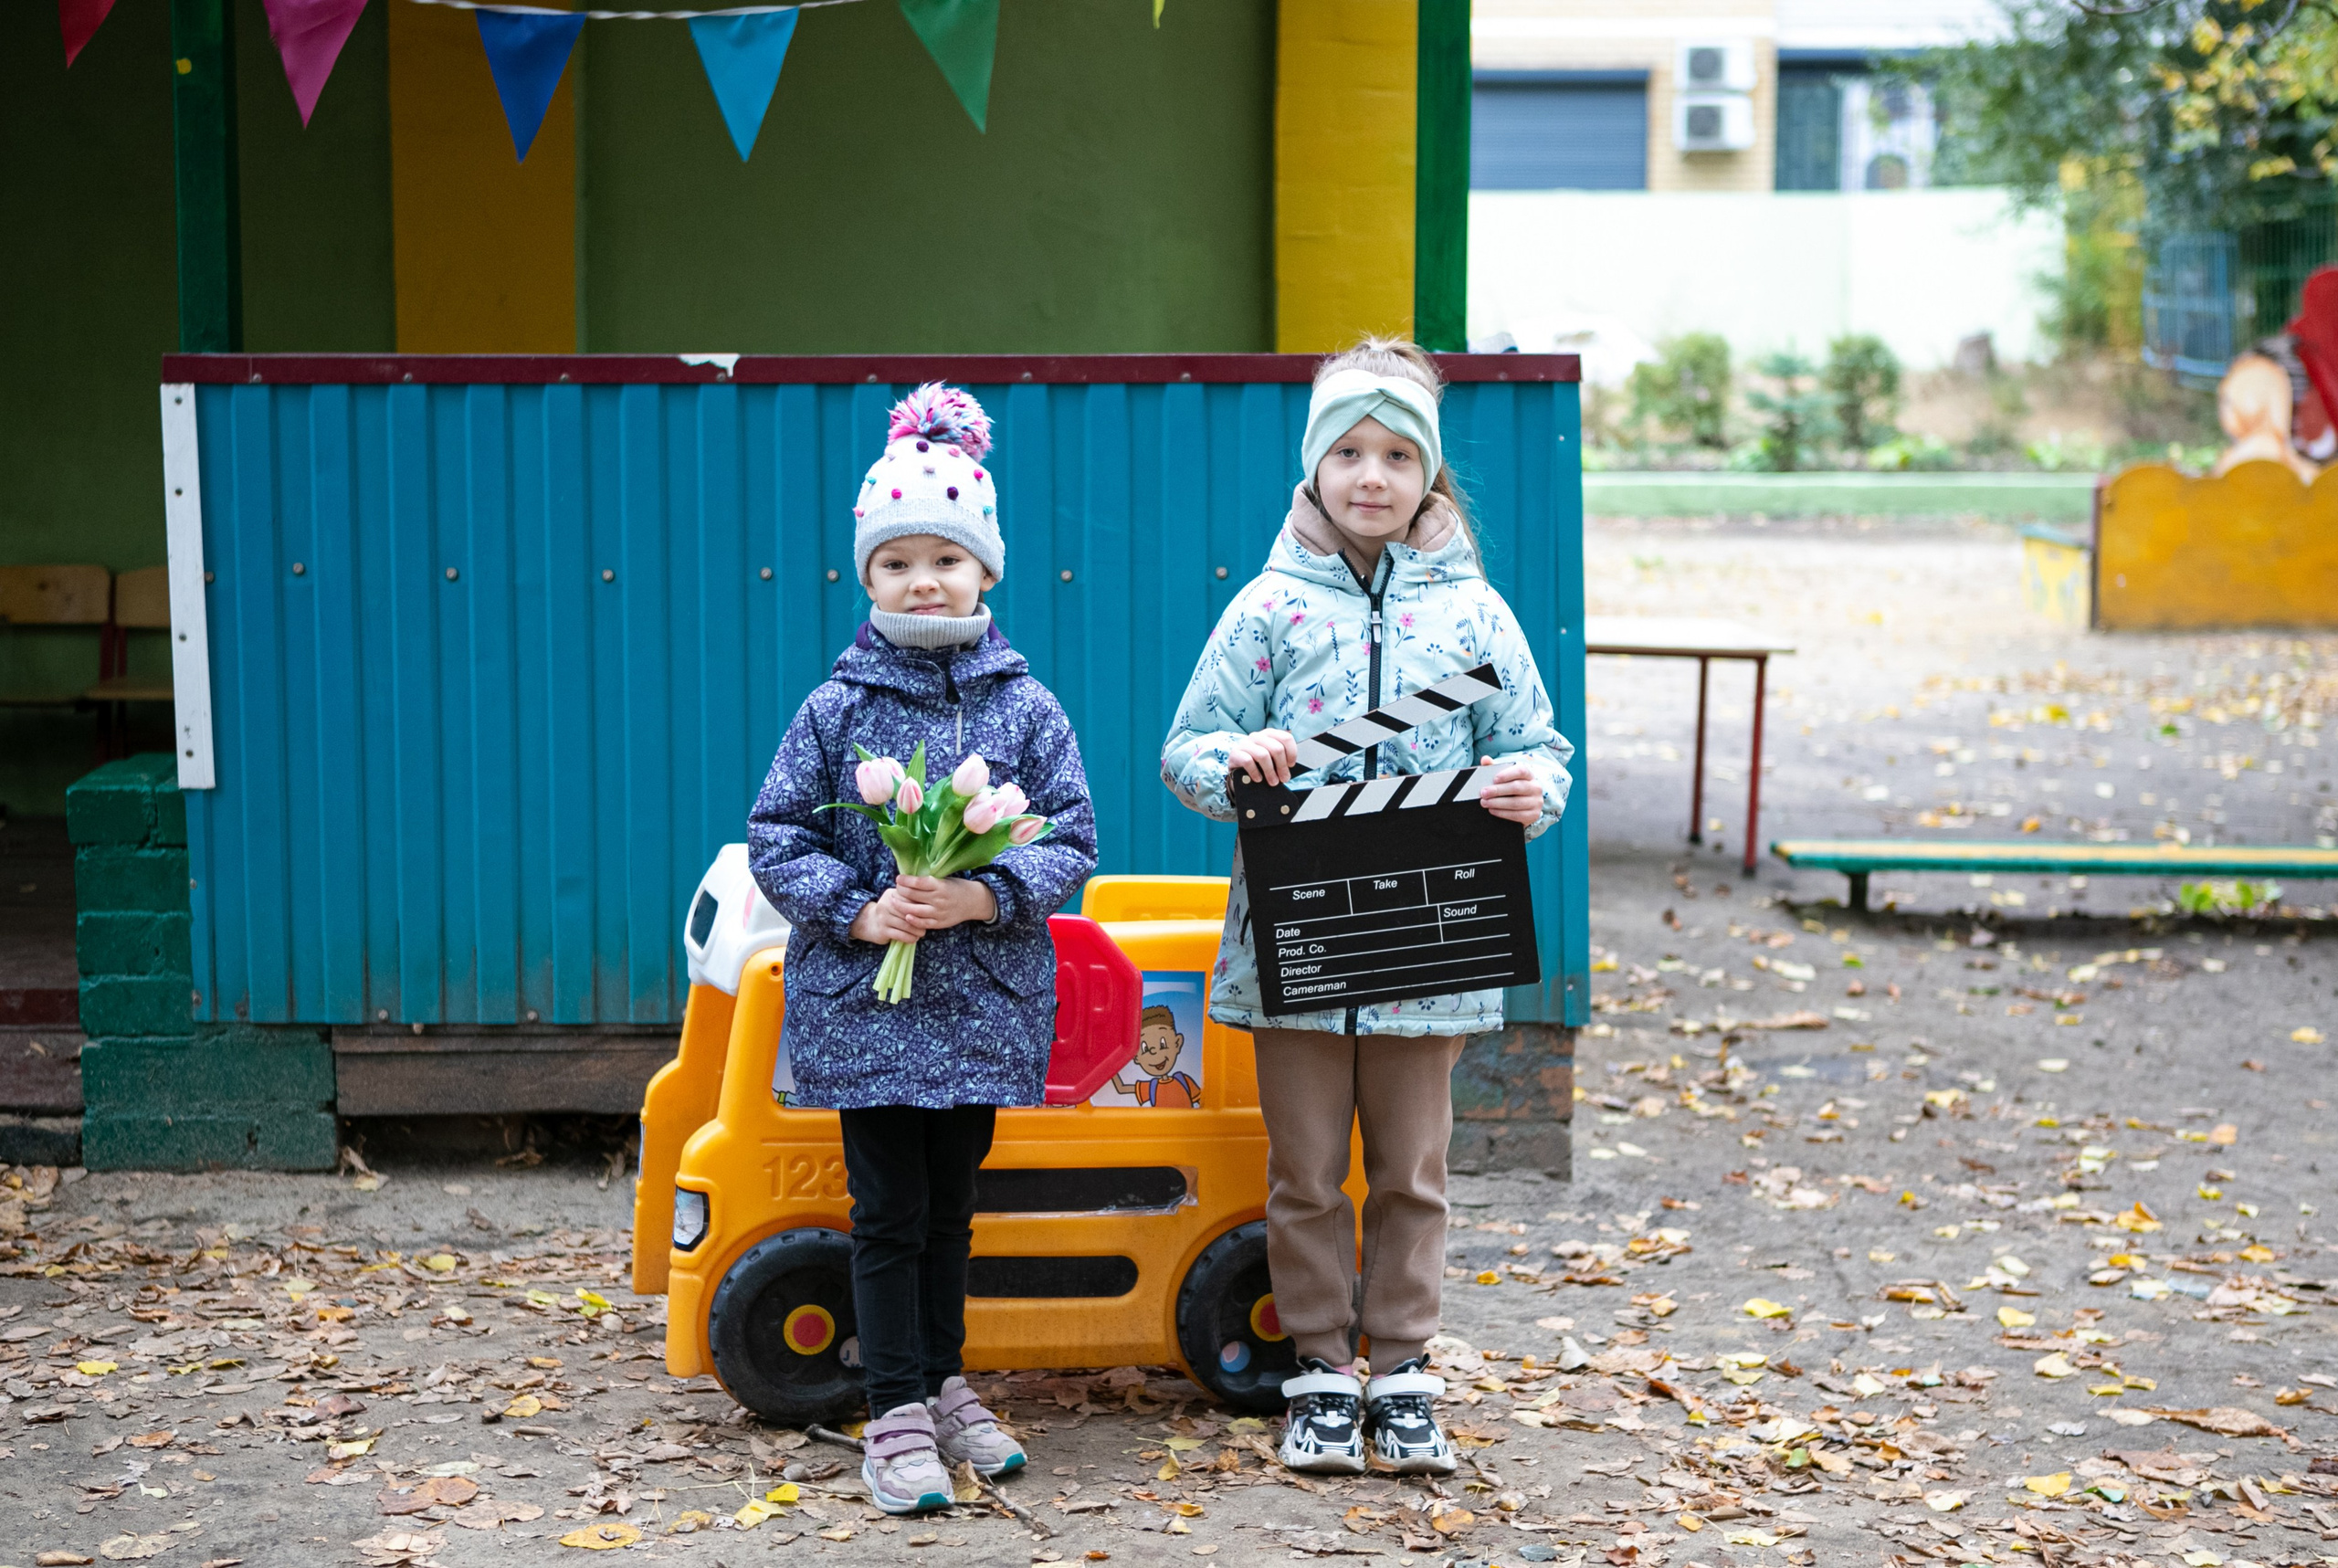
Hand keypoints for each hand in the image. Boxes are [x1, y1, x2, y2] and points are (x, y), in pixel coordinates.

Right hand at [850, 891, 924, 945]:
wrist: (868, 922)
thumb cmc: (888, 911)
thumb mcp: (894, 900)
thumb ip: (908, 898)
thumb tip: (928, 901)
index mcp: (891, 894)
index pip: (910, 898)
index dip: (920, 906)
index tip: (928, 912)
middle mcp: (886, 905)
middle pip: (908, 912)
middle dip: (920, 920)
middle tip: (927, 925)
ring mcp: (883, 918)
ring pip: (906, 925)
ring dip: (916, 931)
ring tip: (922, 933)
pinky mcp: (883, 931)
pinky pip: (900, 935)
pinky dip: (909, 938)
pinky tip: (914, 939)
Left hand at [855, 875, 997, 943]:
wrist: (974, 902)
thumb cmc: (957, 887)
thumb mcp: (945, 880)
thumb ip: (930, 881)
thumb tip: (909, 877)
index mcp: (941, 885)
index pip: (918, 883)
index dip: (905, 881)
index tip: (898, 879)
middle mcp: (939, 899)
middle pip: (913, 896)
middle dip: (901, 892)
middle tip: (895, 889)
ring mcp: (939, 912)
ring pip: (914, 910)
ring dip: (901, 906)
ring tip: (894, 901)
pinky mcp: (940, 923)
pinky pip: (923, 923)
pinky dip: (912, 920)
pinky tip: (905, 915)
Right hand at [1226, 728, 1300, 785]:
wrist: (1238, 770)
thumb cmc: (1259, 764)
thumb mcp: (1272, 758)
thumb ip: (1282, 759)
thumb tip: (1290, 771)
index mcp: (1269, 734)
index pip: (1286, 738)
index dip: (1292, 753)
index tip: (1291, 765)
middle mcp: (1257, 736)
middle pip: (1276, 748)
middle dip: (1282, 766)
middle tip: (1284, 779)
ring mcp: (1245, 743)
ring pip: (1263, 755)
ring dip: (1270, 772)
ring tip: (1273, 782)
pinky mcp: (1235, 753)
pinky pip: (1248, 761)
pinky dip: (1255, 772)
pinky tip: (1258, 779)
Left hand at [1476, 756, 1541, 825]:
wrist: (1523, 807)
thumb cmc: (1511, 789)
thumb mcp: (1504, 778)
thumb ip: (1494, 768)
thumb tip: (1485, 759)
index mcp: (1529, 775)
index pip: (1521, 771)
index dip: (1507, 774)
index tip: (1494, 779)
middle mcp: (1535, 787)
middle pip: (1516, 787)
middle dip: (1497, 790)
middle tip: (1483, 793)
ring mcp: (1536, 802)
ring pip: (1515, 803)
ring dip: (1497, 803)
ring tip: (1484, 802)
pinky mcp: (1533, 815)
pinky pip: (1516, 815)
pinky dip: (1502, 813)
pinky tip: (1492, 810)